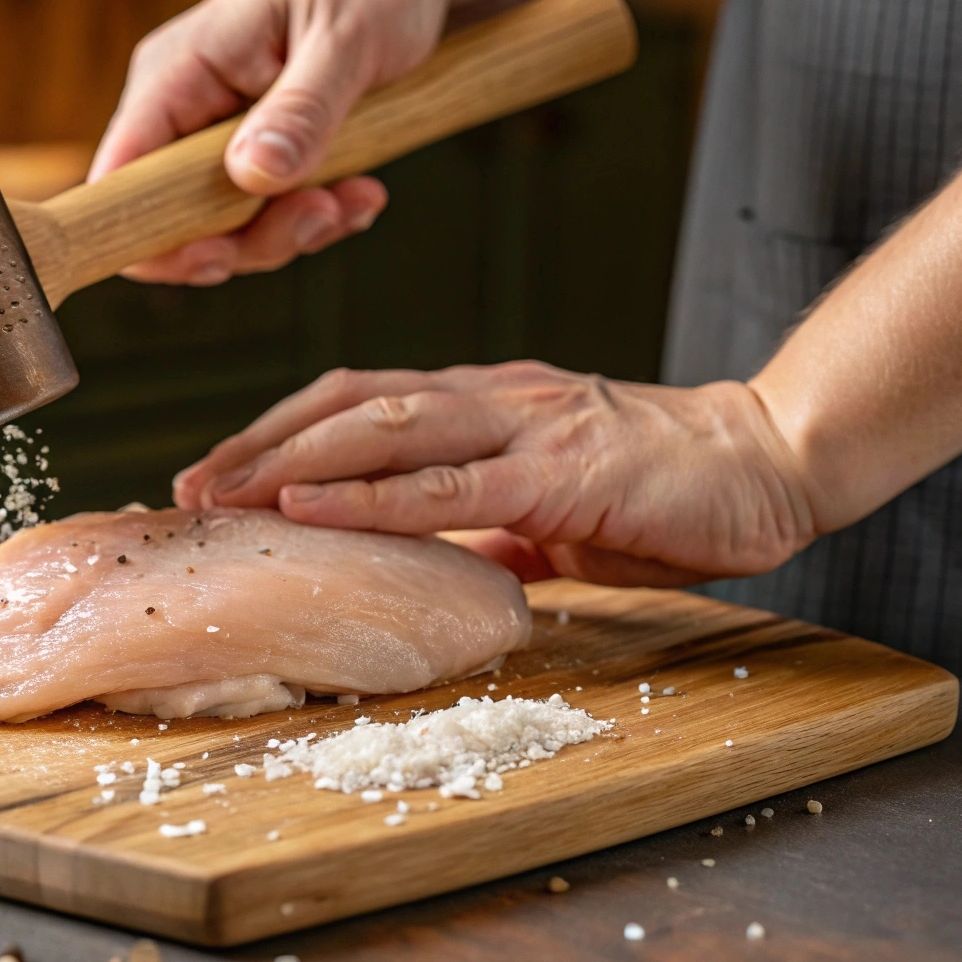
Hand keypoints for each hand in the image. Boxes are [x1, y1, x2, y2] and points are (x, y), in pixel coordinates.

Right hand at [87, 0, 454, 284]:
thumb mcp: (346, 39)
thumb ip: (301, 109)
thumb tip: (253, 173)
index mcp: (179, 69)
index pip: (122, 170)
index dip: (148, 231)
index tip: (217, 256)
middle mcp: (185, 110)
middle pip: (175, 218)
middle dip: (251, 238)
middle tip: (323, 214)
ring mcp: (217, 140)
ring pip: (226, 230)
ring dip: (294, 231)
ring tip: (354, 197)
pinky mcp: (256, 161)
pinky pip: (266, 219)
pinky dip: (315, 220)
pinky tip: (357, 194)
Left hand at [173, 362, 819, 586]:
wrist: (775, 461)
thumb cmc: (670, 490)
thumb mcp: (561, 515)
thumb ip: (499, 529)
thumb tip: (451, 564)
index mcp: (485, 403)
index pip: (359, 402)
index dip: (280, 433)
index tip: (216, 472)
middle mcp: (490, 397)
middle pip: (347, 405)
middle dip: (258, 444)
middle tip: (186, 486)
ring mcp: (522, 424)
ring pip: (381, 428)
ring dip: (289, 461)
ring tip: (220, 495)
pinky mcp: (559, 472)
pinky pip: (448, 485)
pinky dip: (369, 496)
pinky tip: (309, 509)